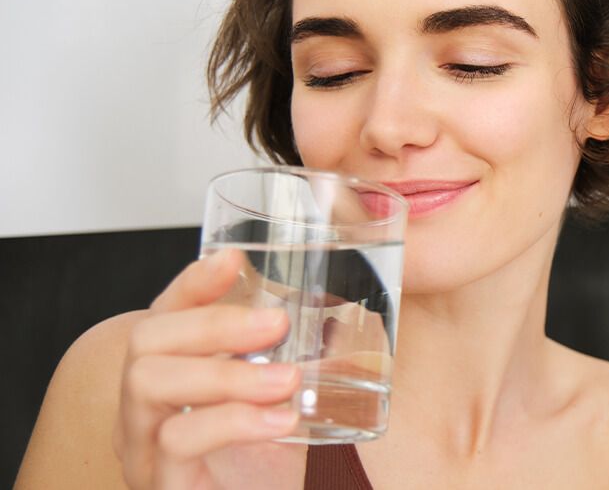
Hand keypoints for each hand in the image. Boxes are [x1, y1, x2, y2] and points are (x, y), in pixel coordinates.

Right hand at [113, 249, 305, 488]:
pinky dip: (232, 421)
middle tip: (276, 323)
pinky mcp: (162, 486)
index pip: (162, 315)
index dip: (192, 283)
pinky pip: (176, 442)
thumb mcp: (283, 406)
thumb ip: (295, 362)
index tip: (233, 260)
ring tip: (288, 378)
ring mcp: (144, 452)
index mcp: (171, 381)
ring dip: (225, 371)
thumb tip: (347, 314)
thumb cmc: (269, 474)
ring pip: (149, 384)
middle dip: (212, 323)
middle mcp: (143, 413)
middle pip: (146, 342)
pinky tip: (282, 421)